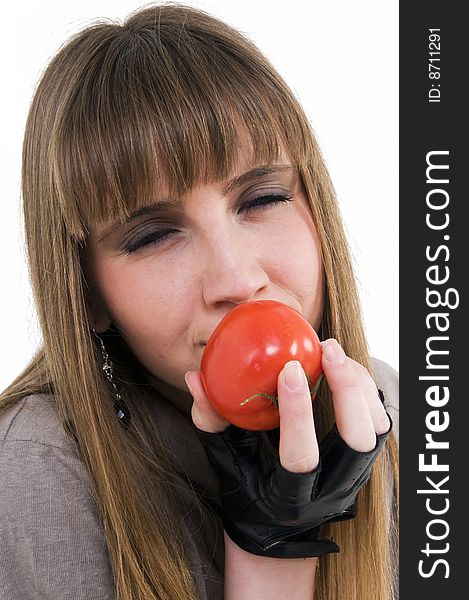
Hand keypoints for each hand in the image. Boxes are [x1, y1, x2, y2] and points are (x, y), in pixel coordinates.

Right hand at [185, 338, 390, 557]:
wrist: (282, 528)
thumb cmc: (247, 490)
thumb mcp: (224, 460)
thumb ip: (211, 421)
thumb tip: (194, 377)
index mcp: (291, 497)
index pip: (302, 458)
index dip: (298, 414)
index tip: (289, 369)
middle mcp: (332, 491)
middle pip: (357, 443)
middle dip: (346, 391)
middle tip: (327, 349)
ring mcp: (355, 477)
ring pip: (376, 431)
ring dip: (360, 385)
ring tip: (334, 351)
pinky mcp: (367, 461)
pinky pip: (379, 421)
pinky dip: (366, 389)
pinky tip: (344, 365)